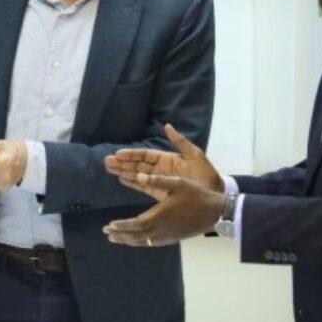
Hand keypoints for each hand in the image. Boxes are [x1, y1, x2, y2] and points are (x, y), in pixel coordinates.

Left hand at [102, 175, 225, 246]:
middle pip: (137, 236)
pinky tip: (137, 240)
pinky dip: (141, 242)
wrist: (216, 212)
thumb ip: (157, 180)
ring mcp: (168, 236)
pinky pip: (152, 243)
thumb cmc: (196, 195)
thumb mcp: (177, 183)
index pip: (136, 224)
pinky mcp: (173, 238)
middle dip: (121, 235)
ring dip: (129, 240)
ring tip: (115, 238)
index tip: (109, 226)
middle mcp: (162, 229)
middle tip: (106, 233)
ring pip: (144, 242)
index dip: (122, 226)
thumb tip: (140, 176)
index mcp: (161, 215)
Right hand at [105, 124, 221, 199]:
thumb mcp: (194, 155)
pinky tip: (122, 180)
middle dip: (122, 164)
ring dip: (124, 172)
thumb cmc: (206, 175)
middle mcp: (161, 169)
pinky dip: (133, 183)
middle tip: (106, 162)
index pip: (145, 155)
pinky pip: (144, 187)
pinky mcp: (161, 193)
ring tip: (109, 170)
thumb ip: (180, 141)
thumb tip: (167, 126)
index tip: (118, 154)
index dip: (131, 155)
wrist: (215, 195)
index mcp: (168, 159)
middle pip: (138, 165)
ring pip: (138, 175)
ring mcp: (160, 181)